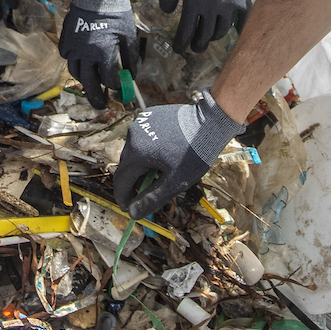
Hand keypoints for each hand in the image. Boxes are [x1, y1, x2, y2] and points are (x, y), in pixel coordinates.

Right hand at [59, 0, 136, 108]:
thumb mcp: (128, 35)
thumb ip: (130, 58)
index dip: (116, 86)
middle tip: (102, 105)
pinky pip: (67, 58)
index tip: (120, 87)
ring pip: (76, 72)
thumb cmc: (116, 13)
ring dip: (85, 81)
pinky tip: (82, 63)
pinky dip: (74, 64)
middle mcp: (86, 54)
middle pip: (89, 84)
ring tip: (92, 83)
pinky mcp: (66, 40)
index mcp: (103, 53)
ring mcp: (73, 47)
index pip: (109, 80)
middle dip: (96, 97)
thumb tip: (132, 75)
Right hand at [113, 91, 244, 220]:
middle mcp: (133, 135)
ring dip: (141, 164)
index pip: (121, 179)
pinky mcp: (148, 115)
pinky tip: (162, 153)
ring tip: (158, 172)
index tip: (128, 208)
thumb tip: (133, 214)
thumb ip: (152, 199)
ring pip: (134, 150)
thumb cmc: (194, 153)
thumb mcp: (175, 181)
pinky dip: (147, 149)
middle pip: (127, 165)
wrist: (210, 121)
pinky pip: (142, 137)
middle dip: (134, 181)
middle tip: (146, 193)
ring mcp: (140, 123)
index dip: (123, 196)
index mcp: (137, 152)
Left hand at [159, 0, 256, 54]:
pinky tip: (237, 32)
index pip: (187, 30)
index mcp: (194, 4)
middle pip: (205, 34)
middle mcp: (212, 9)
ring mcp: (229, 5)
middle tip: (195, 48)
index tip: (179, 49)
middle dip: (198, 44)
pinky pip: (244, 18)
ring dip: (215, 37)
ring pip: (222, 29)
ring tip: (210, 38)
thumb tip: (166, 12)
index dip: (182, 42)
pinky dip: (240, 27)